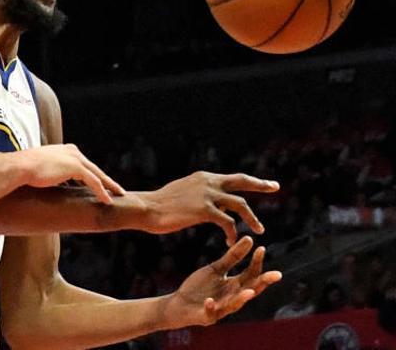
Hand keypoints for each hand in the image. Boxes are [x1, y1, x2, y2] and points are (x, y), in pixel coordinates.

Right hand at [11, 144, 124, 203]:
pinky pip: (94, 182)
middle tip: (116, 189)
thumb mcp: (39, 169)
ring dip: (109, 186)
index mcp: (64, 150)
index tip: (99, 184)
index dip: (92, 174)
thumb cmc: (23, 170)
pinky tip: (107, 201)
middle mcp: (72, 151)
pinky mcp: (76, 168)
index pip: (83, 163)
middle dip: (106, 179)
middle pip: (94, 168)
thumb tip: (47, 184)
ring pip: (98, 175)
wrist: (19, 167)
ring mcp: (75, 158)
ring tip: (116, 196)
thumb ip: (48, 173)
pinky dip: (102, 192)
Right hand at [144, 171, 278, 244]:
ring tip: (260, 230)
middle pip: (241, 181)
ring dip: (252, 219)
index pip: (231, 179)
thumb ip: (197, 193)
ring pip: (240, 205)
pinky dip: (233, 233)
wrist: (146, 209)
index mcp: (203, 177)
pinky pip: (227, 222)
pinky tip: (231, 242)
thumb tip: (205, 199)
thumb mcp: (181, 192)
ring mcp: (207, 195)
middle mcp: (208, 182)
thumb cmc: (159, 205)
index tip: (261, 184)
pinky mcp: (204, 210)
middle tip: (274, 186)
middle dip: (260, 185)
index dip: (247, 182)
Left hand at [163, 236, 281, 327]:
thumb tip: (250, 239)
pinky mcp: (207, 316)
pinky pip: (210, 312)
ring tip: (249, 292)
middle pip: (250, 290)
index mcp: (235, 286)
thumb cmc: (200, 287)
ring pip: (234, 304)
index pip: (251, 274)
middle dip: (262, 283)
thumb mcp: (216, 269)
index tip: (261, 248)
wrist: (179, 304)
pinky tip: (210, 301)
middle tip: (276, 275)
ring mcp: (221, 308)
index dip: (257, 262)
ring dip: (241, 299)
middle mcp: (232, 298)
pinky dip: (211, 307)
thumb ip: (232, 257)